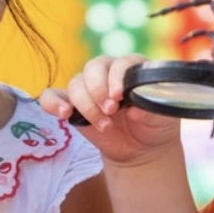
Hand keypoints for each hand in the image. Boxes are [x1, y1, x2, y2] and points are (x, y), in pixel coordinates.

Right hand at [40, 54, 180, 166]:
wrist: (142, 148)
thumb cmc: (154, 126)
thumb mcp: (161, 117)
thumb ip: (150, 109)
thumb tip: (133, 110)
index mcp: (130, 69)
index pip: (119, 63)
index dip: (116, 78)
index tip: (119, 96)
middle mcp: (107, 73)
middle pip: (93, 68)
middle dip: (98, 91)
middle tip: (110, 111)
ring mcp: (88, 89)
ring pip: (75, 84)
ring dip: (87, 105)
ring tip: (104, 126)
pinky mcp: (72, 106)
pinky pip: (52, 96)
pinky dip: (53, 103)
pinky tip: (64, 113)